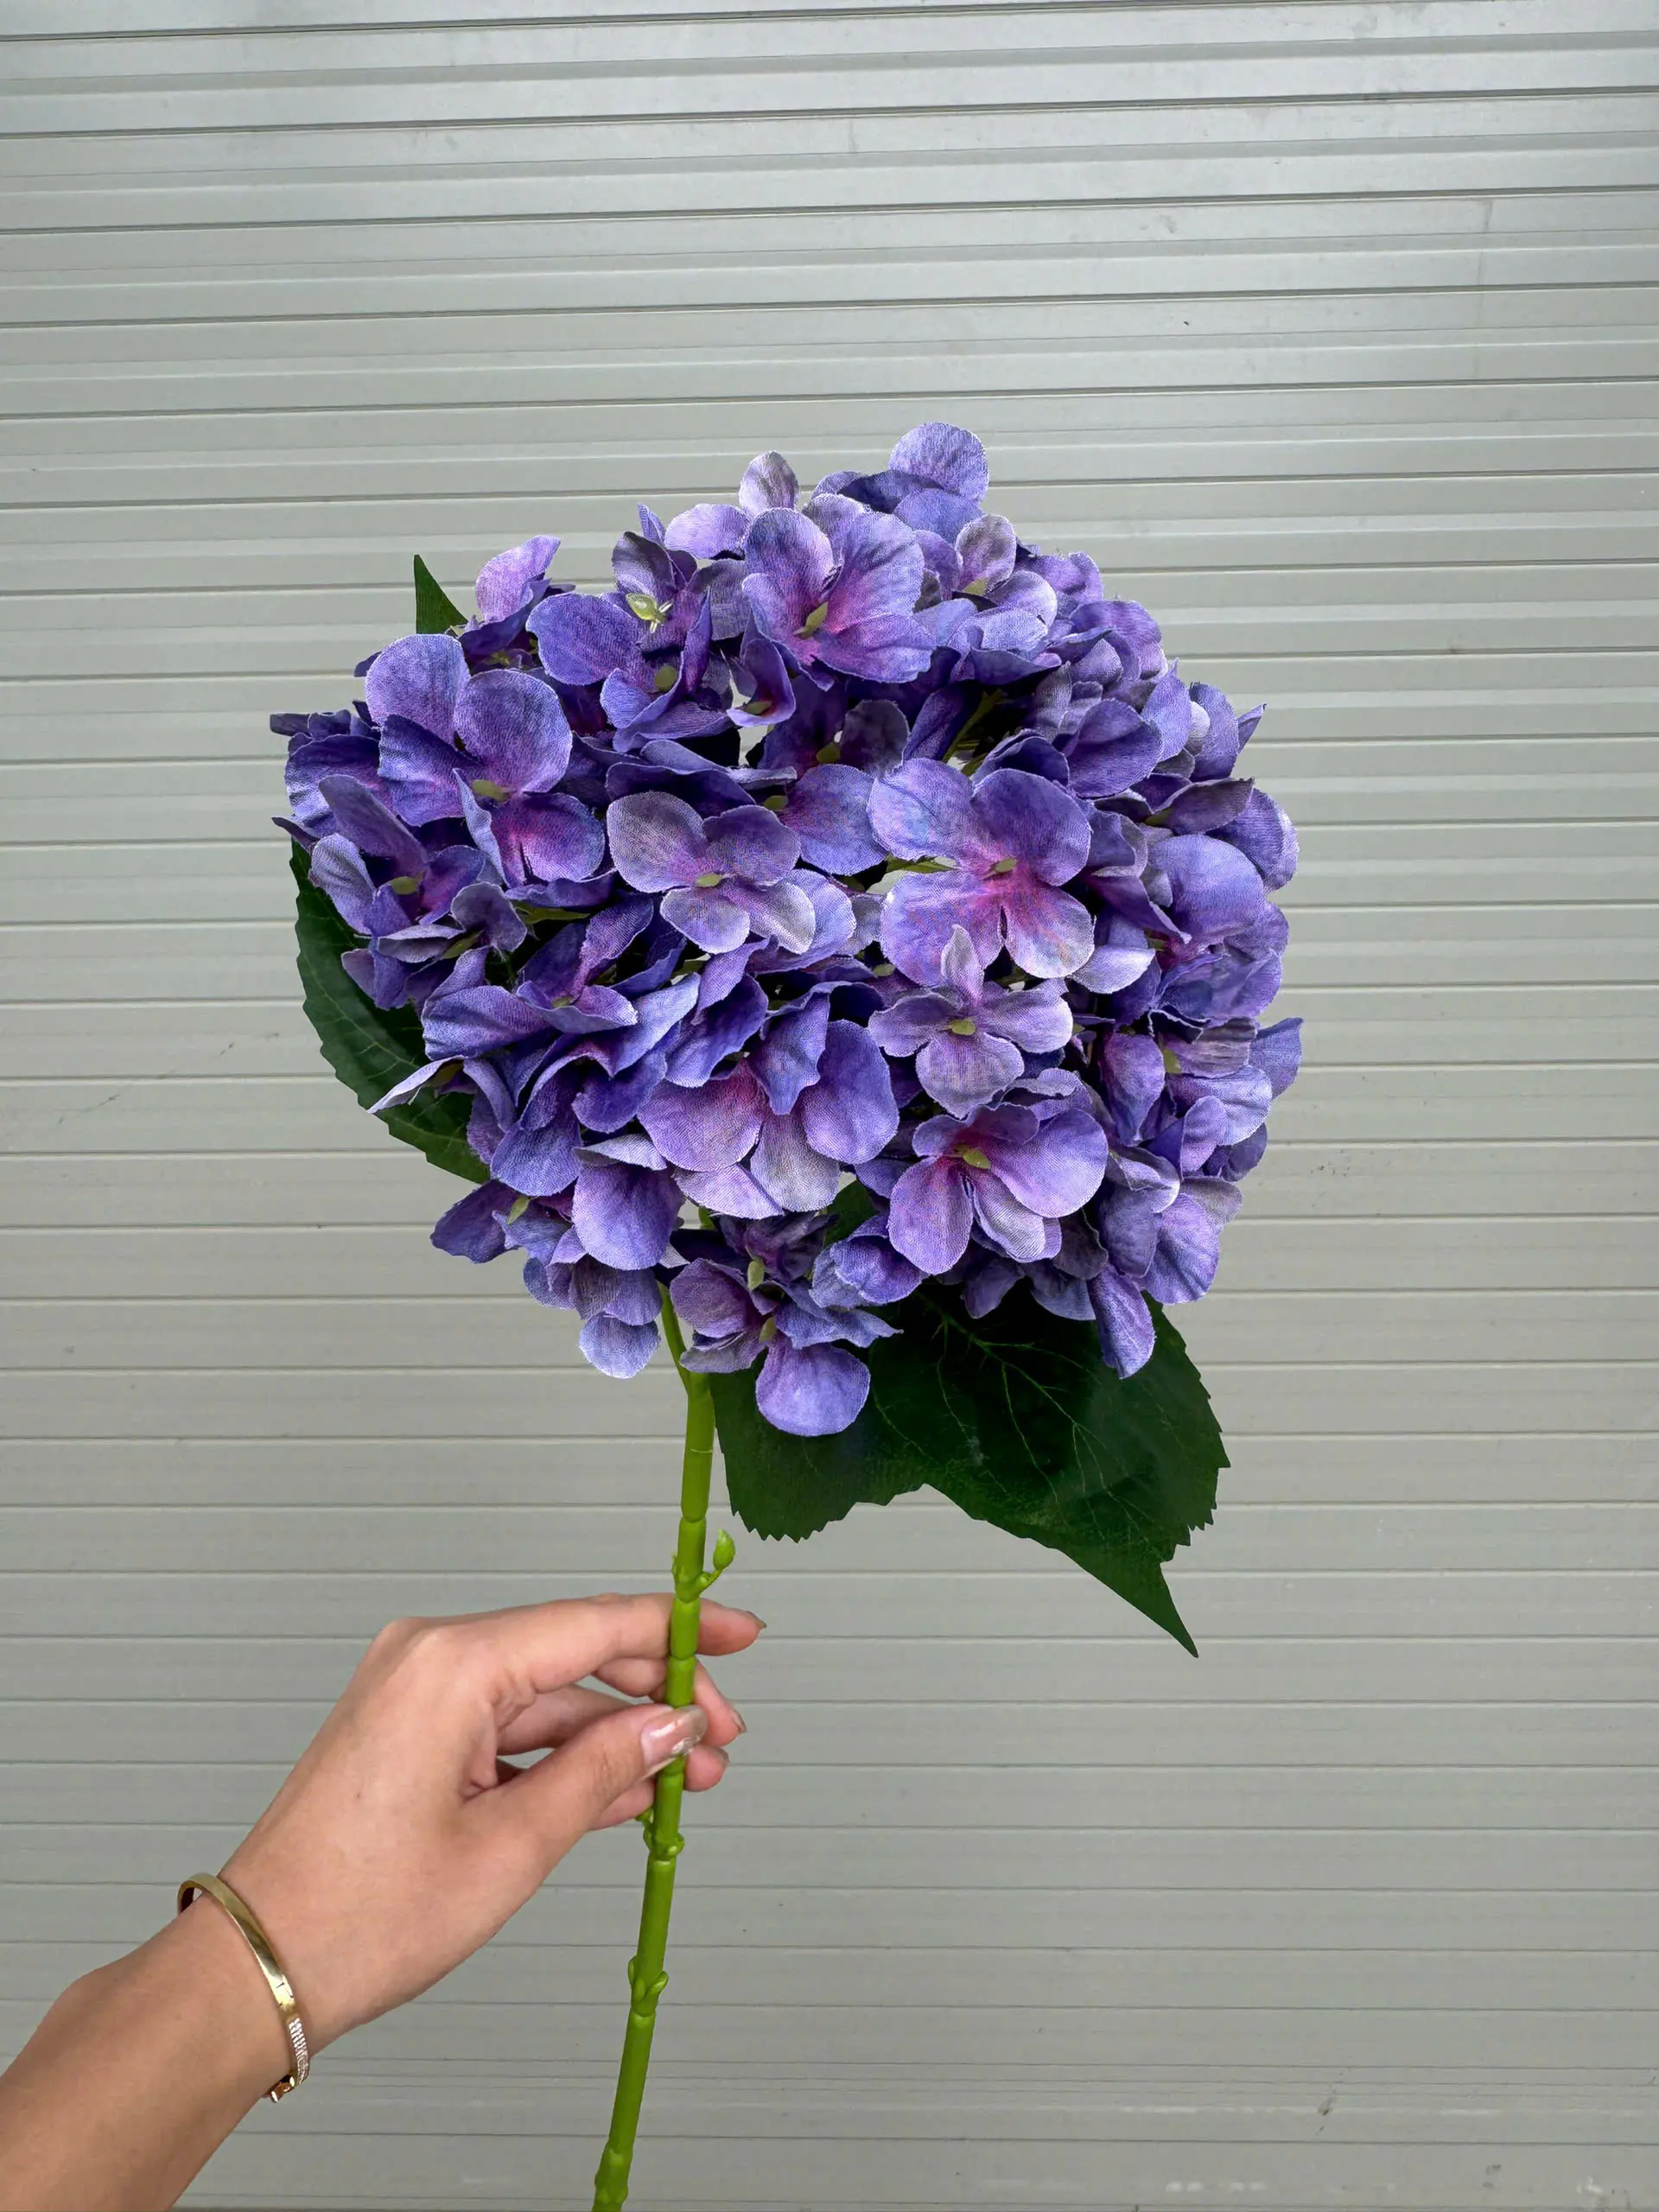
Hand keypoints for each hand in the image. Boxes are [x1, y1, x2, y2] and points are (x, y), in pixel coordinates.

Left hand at [217, 1593, 761, 2051]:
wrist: (260, 1967)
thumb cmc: (360, 1916)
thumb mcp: (511, 1847)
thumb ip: (603, 1770)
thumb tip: (673, 1727)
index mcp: (452, 1664)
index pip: (595, 1624)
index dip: (681, 1630)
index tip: (741, 1635)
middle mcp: (430, 1657)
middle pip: (575, 1654)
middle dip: (656, 1696)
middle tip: (722, 1740)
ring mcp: (415, 1691)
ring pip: (546, 1696)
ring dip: (616, 1736)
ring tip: (684, 1781)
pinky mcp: (409, 1729)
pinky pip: (507, 1726)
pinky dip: (563, 1756)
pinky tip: (622, 1789)